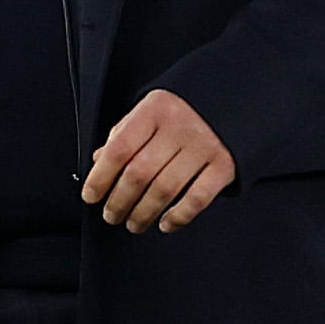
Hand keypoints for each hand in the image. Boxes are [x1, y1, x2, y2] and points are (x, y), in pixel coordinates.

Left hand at [80, 89, 236, 233]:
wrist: (234, 98)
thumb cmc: (183, 109)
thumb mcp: (150, 110)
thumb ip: (125, 133)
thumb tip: (98, 161)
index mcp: (155, 110)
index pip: (119, 149)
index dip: (100, 177)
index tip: (90, 196)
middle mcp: (179, 127)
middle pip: (139, 173)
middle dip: (119, 201)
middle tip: (110, 216)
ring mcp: (204, 146)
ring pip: (165, 189)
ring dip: (144, 213)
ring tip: (133, 224)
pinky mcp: (224, 165)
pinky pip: (197, 198)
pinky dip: (179, 216)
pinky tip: (165, 224)